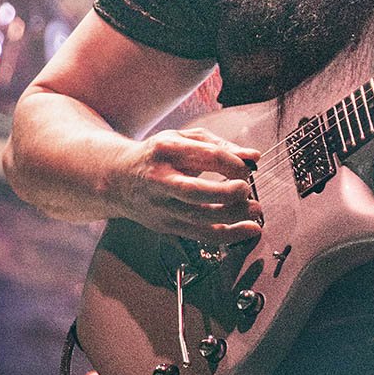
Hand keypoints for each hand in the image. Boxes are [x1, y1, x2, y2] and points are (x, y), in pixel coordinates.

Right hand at [114, 126, 263, 245]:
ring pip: (201, 218)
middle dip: (228, 193)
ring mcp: (162, 206)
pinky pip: (202, 235)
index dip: (233, 163)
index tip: (247, 167)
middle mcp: (160, 180)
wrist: (118, 179)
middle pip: (196, 191)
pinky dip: (230, 235)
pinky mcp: (167, 225)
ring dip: (234, 216)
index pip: (206, 156)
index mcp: (166, 150)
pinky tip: (249, 229)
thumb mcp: (183, 139)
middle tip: (246, 189)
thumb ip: (219, 145)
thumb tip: (253, 156)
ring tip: (255, 210)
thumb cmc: (158, 156)